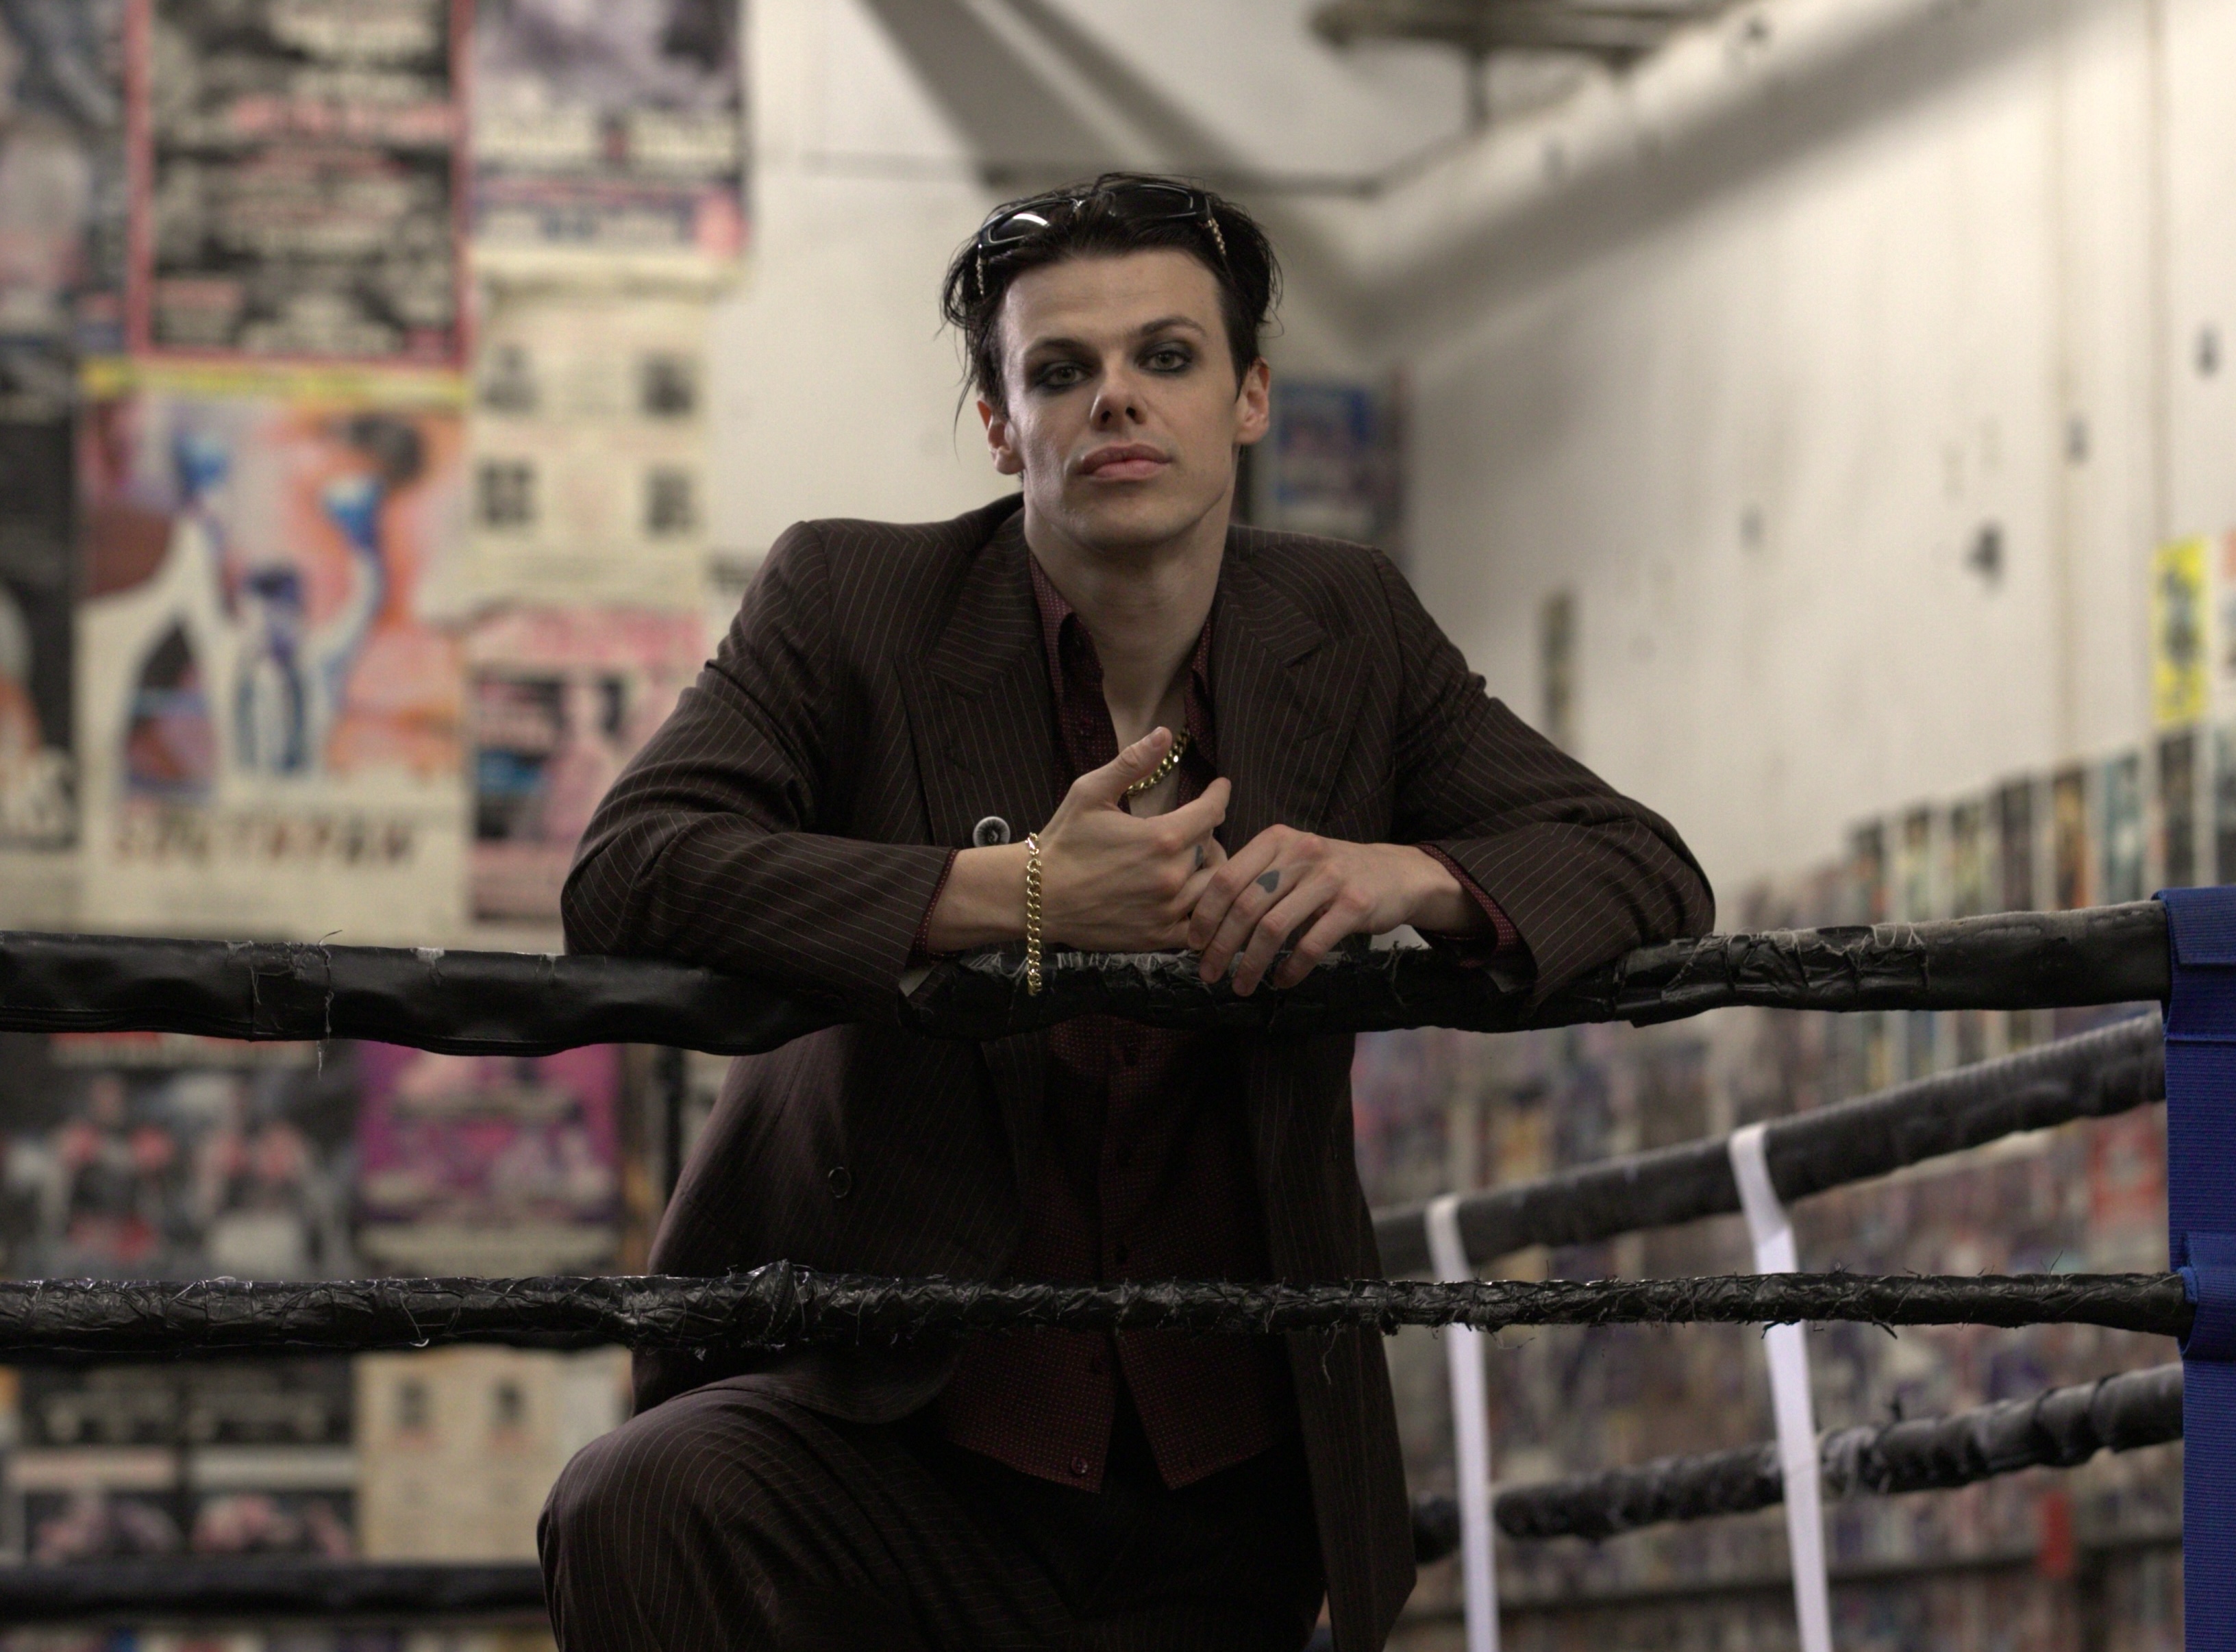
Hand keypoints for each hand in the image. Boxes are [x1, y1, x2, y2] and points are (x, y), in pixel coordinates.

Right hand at [1037, 728, 1229, 950]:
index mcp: (1161, 837)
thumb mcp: (1090, 792)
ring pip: (1213, 886)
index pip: (1212, 812)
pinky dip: (1202, 909)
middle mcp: (1171, 876)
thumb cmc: (1062, 842)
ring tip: (1195, 860)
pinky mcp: (1158, 937)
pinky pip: (1201, 924)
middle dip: (1208, 833)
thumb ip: (1131, 762)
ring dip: (1208, 869)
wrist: (1035, 897)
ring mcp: (1167, 911)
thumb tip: (1164, 733)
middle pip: (1214, 847)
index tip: (1220, 788)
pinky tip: (1190, 896)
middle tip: (1197, 827)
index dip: (1219, 795)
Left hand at [1187, 829, 1462, 994]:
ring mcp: (1329, 878)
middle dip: (1222, 946)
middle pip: (1246, 905)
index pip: (1227, 877)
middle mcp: (1300, 852)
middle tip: (1209, 974)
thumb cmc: (1331, 874)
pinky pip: (1312, 943)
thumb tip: (1206, 921)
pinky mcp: (1354, 904)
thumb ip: (1255, 878)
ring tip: (1241, 986)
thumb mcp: (1292, 861)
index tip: (1194, 944)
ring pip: (1274, 927)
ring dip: (1251, 963)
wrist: (1396, 874)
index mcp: (1276, 840)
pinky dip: (1292, 968)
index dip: (1205, 914)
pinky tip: (1282, 981)